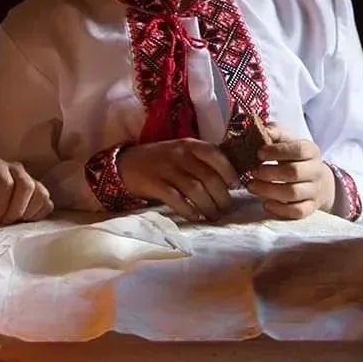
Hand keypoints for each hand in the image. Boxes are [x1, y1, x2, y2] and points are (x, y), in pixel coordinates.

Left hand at [0, 159, 54, 225]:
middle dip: (14, 210)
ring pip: (40, 193)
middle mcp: (16, 168)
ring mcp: (32, 178)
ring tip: (14, 221)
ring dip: (27, 212)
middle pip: (26, 187)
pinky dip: (37, 214)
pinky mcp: (43, 190)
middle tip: (4, 222)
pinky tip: (25, 219)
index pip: (5, 184)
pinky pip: (47, 202)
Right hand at [118, 139, 237, 220]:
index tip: (236, 185)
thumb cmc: (160, 160)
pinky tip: (195, 217)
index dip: (229, 171)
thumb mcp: (181, 152)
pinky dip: (188, 210)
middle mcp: (180, 154)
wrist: (126, 164)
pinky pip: (176, 199)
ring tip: (214, 216)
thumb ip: (201, 161)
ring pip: (195, 189)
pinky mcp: (155, 184)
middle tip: (226, 209)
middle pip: (208, 176)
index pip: (215, 154)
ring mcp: (167, 169)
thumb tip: (228, 180)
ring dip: (208, 206)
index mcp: (190, 144)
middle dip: (221, 196)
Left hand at [245, 129, 334, 218]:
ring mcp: (314, 191)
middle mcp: (316, 171)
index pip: (298, 150)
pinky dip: (280, 210)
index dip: (277, 151)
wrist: (317, 180)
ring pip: (293, 193)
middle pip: (294, 172)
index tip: (259, 153)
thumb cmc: (295, 158)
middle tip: (252, 172)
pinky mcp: (311, 208)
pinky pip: (297, 212)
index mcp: (311, 151)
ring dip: (269, 191)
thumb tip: (263, 129)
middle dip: (270, 173)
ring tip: (251, 187)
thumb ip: (275, 133)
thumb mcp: (288, 141)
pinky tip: (265, 204)